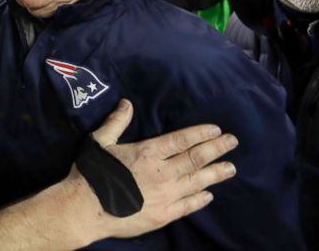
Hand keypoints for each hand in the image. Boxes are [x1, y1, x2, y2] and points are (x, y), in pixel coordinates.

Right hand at [82, 99, 237, 240]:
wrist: (85, 209)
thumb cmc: (91, 173)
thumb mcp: (100, 141)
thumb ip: (116, 122)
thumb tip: (126, 103)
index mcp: (148, 152)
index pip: (181, 140)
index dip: (201, 133)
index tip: (217, 129)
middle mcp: (162, 172)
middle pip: (196, 158)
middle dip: (216, 149)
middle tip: (233, 142)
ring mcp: (165, 195)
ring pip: (197, 181)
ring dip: (216, 173)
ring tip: (231, 168)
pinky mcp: (163, 215)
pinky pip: (188, 205)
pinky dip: (200, 199)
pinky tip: (210, 194)